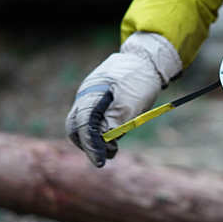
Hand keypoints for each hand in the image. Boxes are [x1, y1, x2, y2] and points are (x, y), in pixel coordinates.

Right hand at [66, 32, 181, 166]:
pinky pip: (93, 120)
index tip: (100, 162)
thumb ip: (117, 120)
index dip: (91, 146)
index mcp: (91, 94)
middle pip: (76, 128)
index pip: (84, 126)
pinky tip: (114, 136)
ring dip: (95, 140)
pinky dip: (100, 132)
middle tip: (105, 158)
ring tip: (112, 149)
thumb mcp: (132, 101)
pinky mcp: (98, 101)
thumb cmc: (139, 78)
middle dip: (89, 146)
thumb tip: (105, 140)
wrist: (145, 59)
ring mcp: (89, 98)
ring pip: (84, 125)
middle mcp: (85, 96)